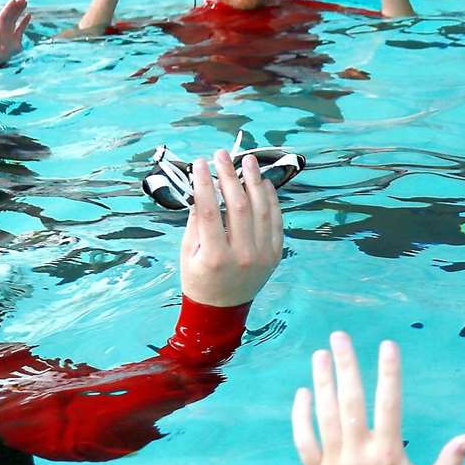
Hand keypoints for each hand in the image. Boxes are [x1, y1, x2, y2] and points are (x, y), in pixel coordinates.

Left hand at [0, 0, 31, 64]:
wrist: (0, 63)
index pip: (4, 16)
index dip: (8, 9)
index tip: (14, 1)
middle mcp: (4, 29)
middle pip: (10, 15)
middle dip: (15, 7)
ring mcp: (10, 33)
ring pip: (15, 19)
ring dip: (19, 10)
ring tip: (25, 1)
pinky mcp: (16, 39)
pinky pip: (20, 27)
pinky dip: (24, 21)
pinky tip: (29, 14)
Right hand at [178, 148, 281, 307]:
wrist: (222, 310)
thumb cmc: (199, 278)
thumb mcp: (188, 253)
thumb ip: (195, 222)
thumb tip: (201, 189)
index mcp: (215, 256)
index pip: (209, 210)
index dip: (204, 183)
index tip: (200, 163)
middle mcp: (242, 255)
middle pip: (238, 206)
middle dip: (229, 176)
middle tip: (222, 155)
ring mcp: (263, 255)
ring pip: (261, 210)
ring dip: (254, 181)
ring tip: (247, 161)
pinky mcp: (275, 254)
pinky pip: (276, 221)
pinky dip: (271, 200)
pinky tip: (264, 182)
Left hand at [292, 333, 464, 464]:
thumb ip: (451, 461)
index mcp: (389, 455)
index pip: (388, 404)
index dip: (388, 373)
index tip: (387, 346)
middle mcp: (359, 456)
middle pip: (350, 402)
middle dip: (346, 366)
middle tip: (339, 337)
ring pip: (325, 416)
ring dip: (323, 383)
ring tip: (320, 355)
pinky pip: (304, 441)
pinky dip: (301, 417)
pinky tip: (304, 393)